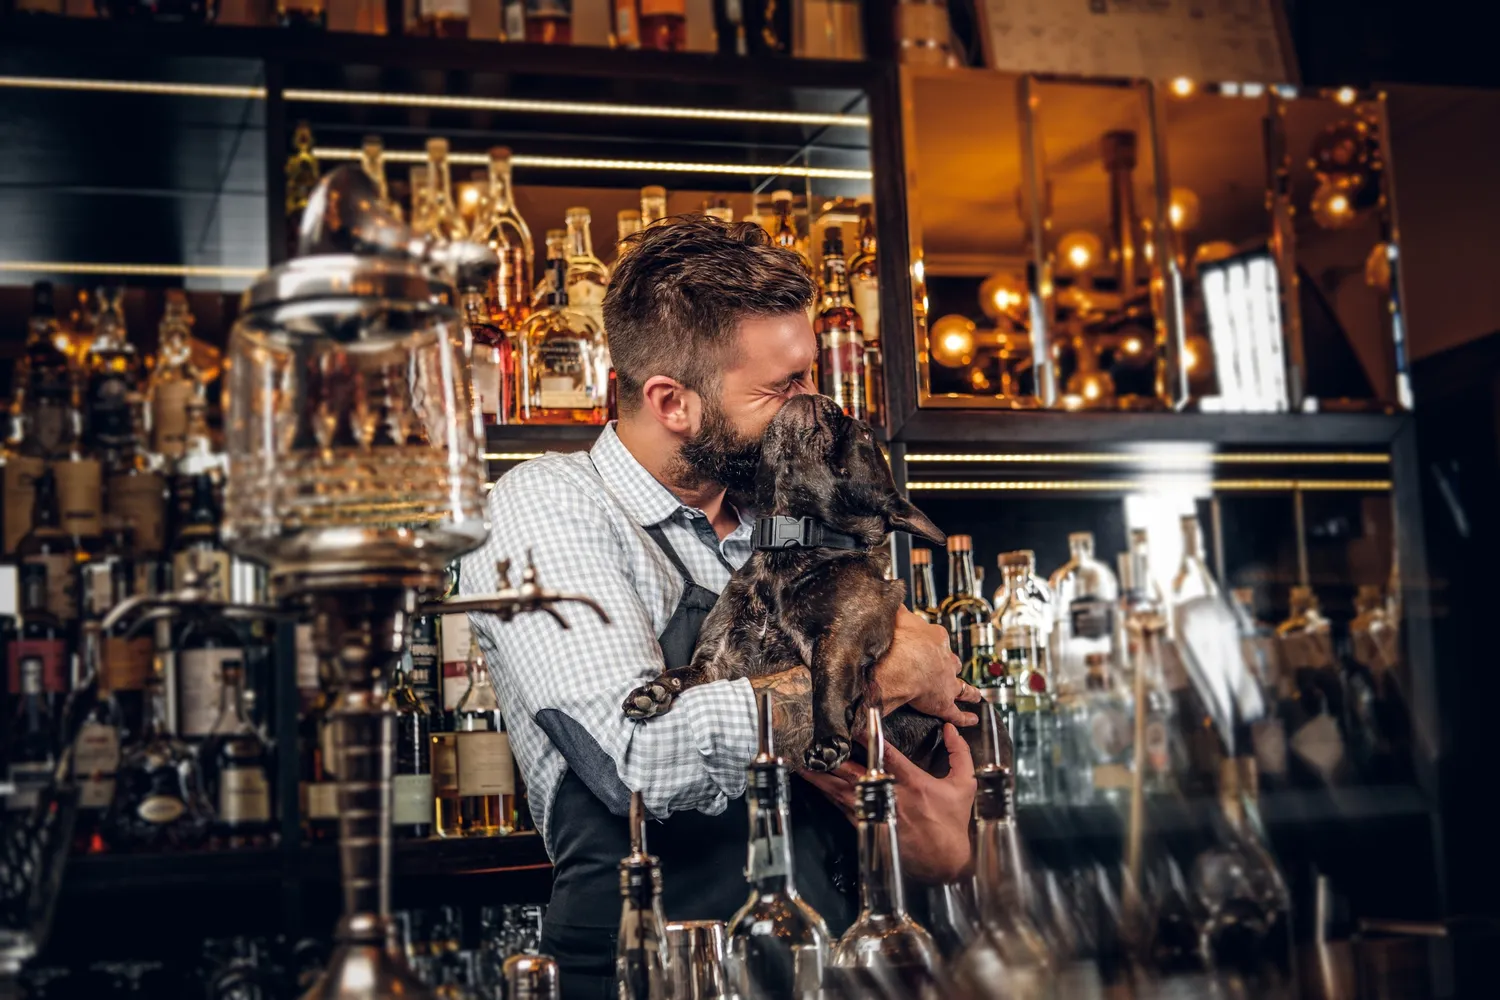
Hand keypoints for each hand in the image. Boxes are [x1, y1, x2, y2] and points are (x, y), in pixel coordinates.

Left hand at [801, 723, 976, 883]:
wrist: (948, 864)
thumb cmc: (953, 824)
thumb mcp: (964, 786)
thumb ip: (959, 754)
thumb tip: (952, 729)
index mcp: (914, 783)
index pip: (886, 754)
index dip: (868, 738)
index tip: (852, 724)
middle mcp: (892, 797)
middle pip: (855, 773)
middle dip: (834, 758)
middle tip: (814, 742)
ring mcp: (878, 814)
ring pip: (843, 792)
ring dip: (822, 777)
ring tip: (802, 763)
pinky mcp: (869, 828)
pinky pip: (843, 809)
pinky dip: (828, 795)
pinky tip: (815, 786)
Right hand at [873, 607, 980, 727]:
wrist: (900, 664)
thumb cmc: (898, 641)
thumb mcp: (897, 617)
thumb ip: (897, 610)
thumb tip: (893, 600)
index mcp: (935, 638)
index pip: (937, 637)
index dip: (933, 641)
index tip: (928, 642)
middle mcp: (945, 659)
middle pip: (952, 661)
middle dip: (950, 665)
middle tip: (949, 668)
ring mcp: (947, 682)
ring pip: (962, 686)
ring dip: (968, 691)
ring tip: (975, 694)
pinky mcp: (944, 703)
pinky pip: (957, 712)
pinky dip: (965, 717)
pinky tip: (972, 719)